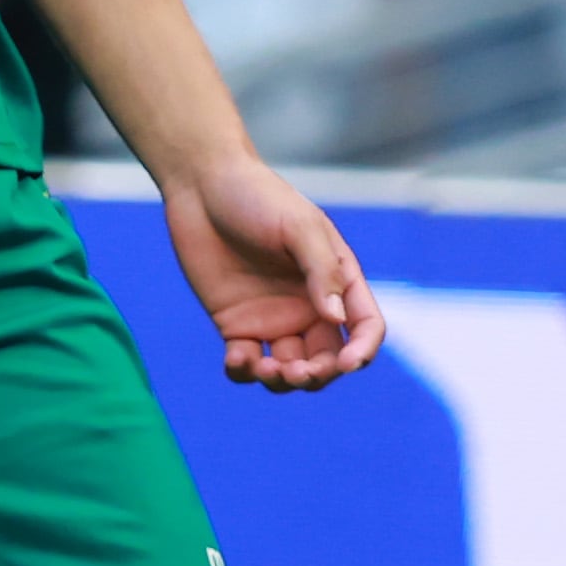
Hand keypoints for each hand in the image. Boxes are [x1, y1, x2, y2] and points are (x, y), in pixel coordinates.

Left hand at [164, 154, 383, 392]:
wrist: (201, 184)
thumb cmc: (256, 195)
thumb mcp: (298, 226)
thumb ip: (322, 270)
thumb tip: (337, 319)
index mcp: (335, 279)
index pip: (364, 326)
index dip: (363, 351)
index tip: (347, 363)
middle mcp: (308, 305)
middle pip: (327, 360)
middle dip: (318, 375)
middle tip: (296, 371)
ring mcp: (272, 318)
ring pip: (289, 371)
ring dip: (282, 381)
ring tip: (264, 367)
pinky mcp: (235, 324)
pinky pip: (246, 363)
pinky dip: (245, 372)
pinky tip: (237, 359)